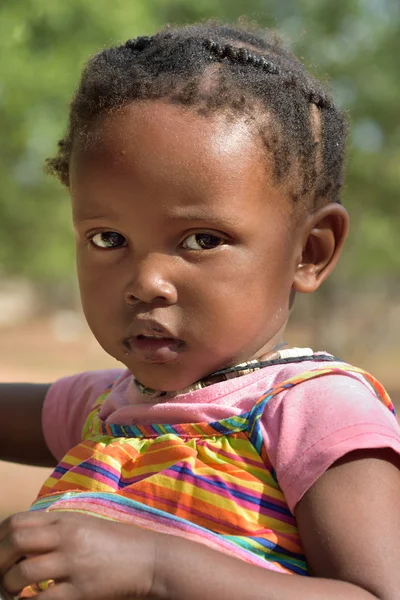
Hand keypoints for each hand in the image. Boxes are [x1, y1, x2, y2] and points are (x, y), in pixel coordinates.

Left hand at [0, 511, 157, 598]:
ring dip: (8, 586)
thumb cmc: (115, 542)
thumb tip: (19, 544)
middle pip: (15, 541)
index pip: (17, 521)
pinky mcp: (82, 590)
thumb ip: (54, 529)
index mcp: (66, 519)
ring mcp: (74, 563)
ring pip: (23, 573)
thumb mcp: (84, 525)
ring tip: (10, 593)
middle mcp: (67, 536)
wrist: (150, 559)